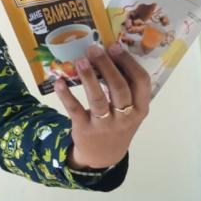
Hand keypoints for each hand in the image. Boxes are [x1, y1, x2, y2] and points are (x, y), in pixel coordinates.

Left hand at [54, 42, 150, 168]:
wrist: (102, 155)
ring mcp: (105, 124)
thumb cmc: (117, 123)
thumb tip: (110, 53)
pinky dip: (66, 95)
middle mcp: (125, 117)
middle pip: (119, 88)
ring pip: (98, 99)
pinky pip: (74, 110)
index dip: (128, 62)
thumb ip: (125, 87)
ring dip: (89, 78)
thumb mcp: (130, 110)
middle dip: (107, 66)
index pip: (141, 82)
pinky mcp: (84, 129)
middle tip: (95, 49)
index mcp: (140, 108)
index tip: (115, 46)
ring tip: (81, 60)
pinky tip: (60, 82)